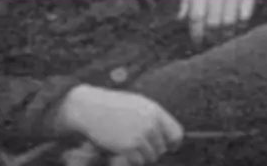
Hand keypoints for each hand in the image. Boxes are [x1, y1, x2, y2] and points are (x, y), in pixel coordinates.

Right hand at [51, 85, 181, 165]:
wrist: (89, 108)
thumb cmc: (111, 106)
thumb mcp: (136, 105)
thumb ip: (152, 119)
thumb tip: (167, 140)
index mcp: (155, 111)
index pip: (176, 134)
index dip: (173, 144)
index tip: (168, 148)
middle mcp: (151, 123)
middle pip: (161, 148)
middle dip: (152, 150)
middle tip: (137, 146)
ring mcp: (140, 135)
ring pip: (151, 157)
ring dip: (141, 156)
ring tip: (128, 146)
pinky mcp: (129, 146)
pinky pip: (139, 162)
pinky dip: (132, 160)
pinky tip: (122, 151)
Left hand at [177, 0, 255, 43]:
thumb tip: (181, 19)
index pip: (196, 16)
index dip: (196, 33)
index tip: (197, 43)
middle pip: (212, 22)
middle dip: (210, 37)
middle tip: (211, 44)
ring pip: (229, 22)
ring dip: (225, 34)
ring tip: (223, 39)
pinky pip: (245, 15)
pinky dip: (241, 24)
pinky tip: (238, 28)